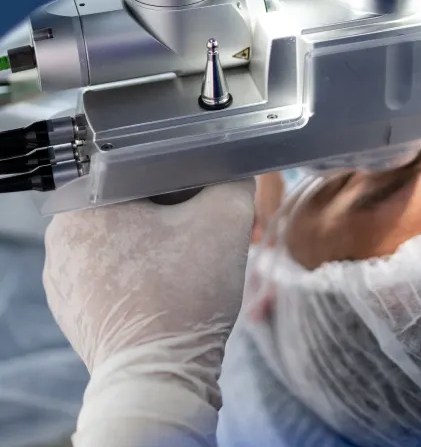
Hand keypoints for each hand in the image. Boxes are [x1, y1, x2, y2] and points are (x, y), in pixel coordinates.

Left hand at [43, 180, 254, 445]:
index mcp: (84, 205)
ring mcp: (62, 277)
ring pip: (122, 236)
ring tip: (184, 259)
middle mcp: (60, 238)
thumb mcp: (226, 221)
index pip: (140, 166)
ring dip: (155, 240)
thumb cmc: (185, 295)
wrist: (161, 377)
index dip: (180, 174)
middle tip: (199, 226)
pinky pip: (112, 270)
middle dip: (169, 210)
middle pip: (131, 202)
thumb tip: (238, 168)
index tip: (203, 192)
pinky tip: (167, 284)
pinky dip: (140, 270)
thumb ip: (234, 179)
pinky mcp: (72, 308)